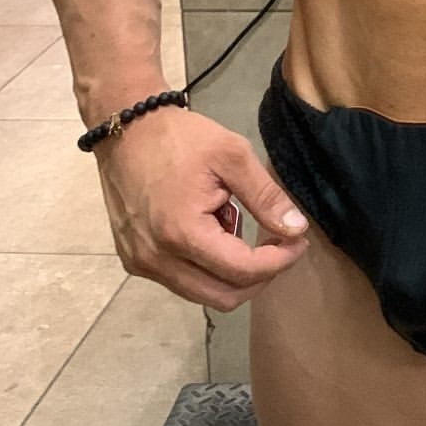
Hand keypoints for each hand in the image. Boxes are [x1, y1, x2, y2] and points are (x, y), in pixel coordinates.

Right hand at [95, 107, 309, 312]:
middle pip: (224, 296)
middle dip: (261, 276)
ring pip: (203, 294)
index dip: (279, 261)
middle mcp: (157, 259)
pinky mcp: (134, 260)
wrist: (127, 129)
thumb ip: (265, 196)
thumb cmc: (180, 137)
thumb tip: (296, 229)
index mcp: (182, 233)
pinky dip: (207, 271)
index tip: (298, 241)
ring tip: (244, 238)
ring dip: (233, 276)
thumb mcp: (232, 155)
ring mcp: (142, 263)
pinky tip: (215, 237)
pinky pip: (181, 283)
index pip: (243, 270)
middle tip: (278, 246)